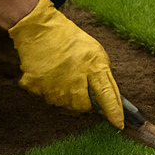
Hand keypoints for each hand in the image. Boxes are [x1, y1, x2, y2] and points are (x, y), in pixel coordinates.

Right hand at [9, 0, 123, 127]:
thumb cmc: (72, 41)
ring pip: (64, 105)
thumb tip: (111, 99)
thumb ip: (103, 76)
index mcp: (94, 66)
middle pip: (83, 107)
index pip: (107, 94)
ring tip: (63, 76)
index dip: (114, 112)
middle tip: (79, 86)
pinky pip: (46, 98)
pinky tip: (50, 76)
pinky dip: (49, 91)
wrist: (40, 30)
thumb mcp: (96, 53)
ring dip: (66, 97)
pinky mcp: (35, 87)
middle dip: (85, 103)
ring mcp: (53, 84)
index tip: (119, 125)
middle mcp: (74, 78)